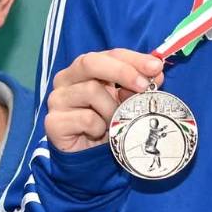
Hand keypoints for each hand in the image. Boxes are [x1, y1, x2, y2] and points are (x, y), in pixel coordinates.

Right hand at [45, 50, 162, 152]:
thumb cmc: (107, 125)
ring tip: (115, 123)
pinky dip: (100, 127)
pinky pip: (86, 118)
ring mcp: (58, 99)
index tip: (156, 67)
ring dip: (112, 109)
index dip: (134, 59)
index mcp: (86, 69)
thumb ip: (139, 87)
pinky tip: (98, 133)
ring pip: (91, 90)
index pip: (110, 54)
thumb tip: (157, 74)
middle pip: (91, 62)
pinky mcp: (54, 122)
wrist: (88, 157)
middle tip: (144, 85)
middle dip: (122, 71)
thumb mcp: (126, 103)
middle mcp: (67, 79)